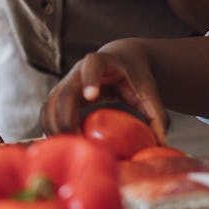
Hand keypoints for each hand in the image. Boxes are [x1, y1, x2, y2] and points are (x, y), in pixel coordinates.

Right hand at [40, 40, 168, 144]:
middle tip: (79, 142)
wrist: (119, 60)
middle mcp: (76, 71)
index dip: (90, 80)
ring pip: (50, 105)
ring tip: (69, 148)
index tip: (91, 96)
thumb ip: (157, 115)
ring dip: (55, 128)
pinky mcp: (59, 96)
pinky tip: (62, 144)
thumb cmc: (134, 76)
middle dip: (67, 119)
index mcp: (101, 62)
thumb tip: (161, 146)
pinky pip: (47, 113)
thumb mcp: (149, 91)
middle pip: (64, 94)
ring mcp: (64, 83)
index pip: (91, 67)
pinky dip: (50, 129)